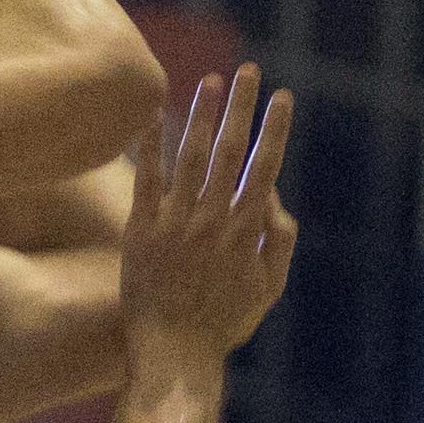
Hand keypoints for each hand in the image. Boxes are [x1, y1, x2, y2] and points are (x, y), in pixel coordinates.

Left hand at [120, 65, 298, 358]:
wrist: (171, 352)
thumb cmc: (223, 322)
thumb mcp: (269, 288)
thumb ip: (280, 240)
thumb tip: (273, 194)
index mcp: (246, 232)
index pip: (265, 168)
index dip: (275, 130)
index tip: (283, 97)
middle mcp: (211, 222)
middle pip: (230, 152)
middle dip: (242, 107)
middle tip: (248, 70)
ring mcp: (174, 224)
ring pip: (190, 158)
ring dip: (201, 115)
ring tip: (210, 81)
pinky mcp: (140, 231)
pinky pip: (145, 181)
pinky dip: (149, 147)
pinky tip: (151, 115)